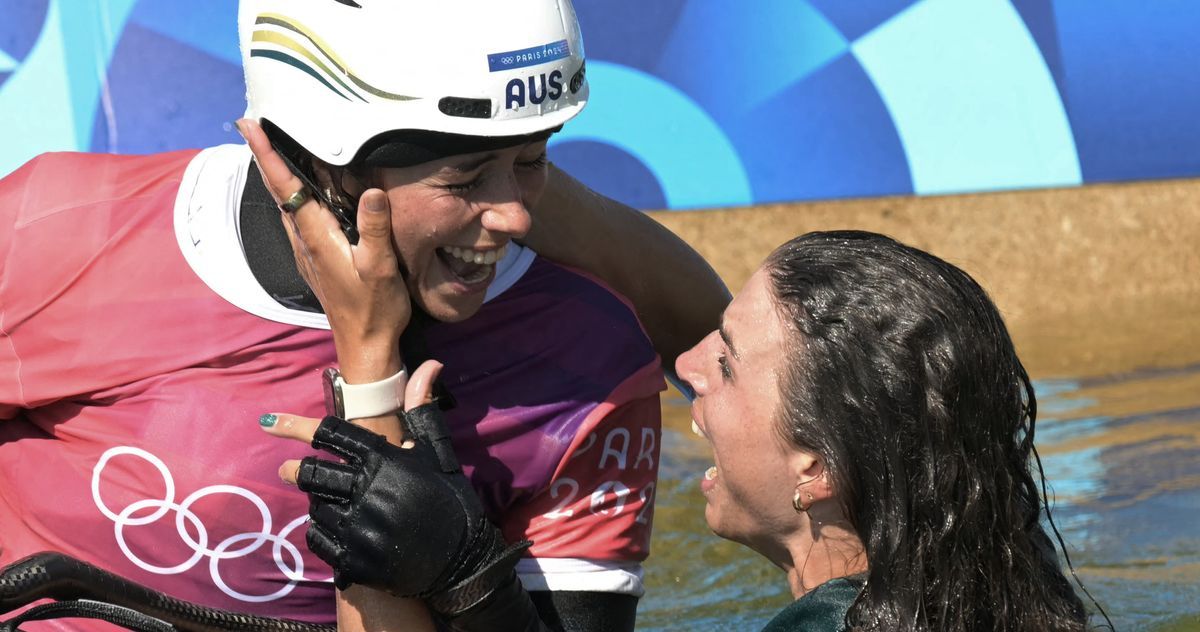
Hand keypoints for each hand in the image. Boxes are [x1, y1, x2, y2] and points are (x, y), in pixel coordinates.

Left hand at [238, 118, 408, 374]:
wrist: (365, 345)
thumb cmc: (375, 308)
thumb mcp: (381, 267)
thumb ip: (373, 228)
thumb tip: (370, 190)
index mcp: (317, 237)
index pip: (287, 187)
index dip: (267, 154)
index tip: (249, 125)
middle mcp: (305, 240)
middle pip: (280, 190)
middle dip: (265, 156)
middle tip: (254, 124)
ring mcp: (308, 251)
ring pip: (287, 204)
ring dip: (278, 174)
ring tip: (275, 147)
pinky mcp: (316, 259)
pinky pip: (299, 217)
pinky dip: (295, 194)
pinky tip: (304, 189)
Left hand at [262, 361, 529, 614]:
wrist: (464, 561)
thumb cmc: (450, 500)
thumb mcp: (439, 452)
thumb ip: (423, 410)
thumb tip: (430, 364)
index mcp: (384, 460)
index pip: (330, 434)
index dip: (296, 425)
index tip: (270, 423)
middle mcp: (366, 491)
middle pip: (311, 473)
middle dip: (293, 469)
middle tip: (286, 469)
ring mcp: (357, 527)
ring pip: (314, 507)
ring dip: (316, 502)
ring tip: (327, 502)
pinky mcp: (353, 558)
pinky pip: (319, 539)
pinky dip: (321, 531)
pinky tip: (334, 528)